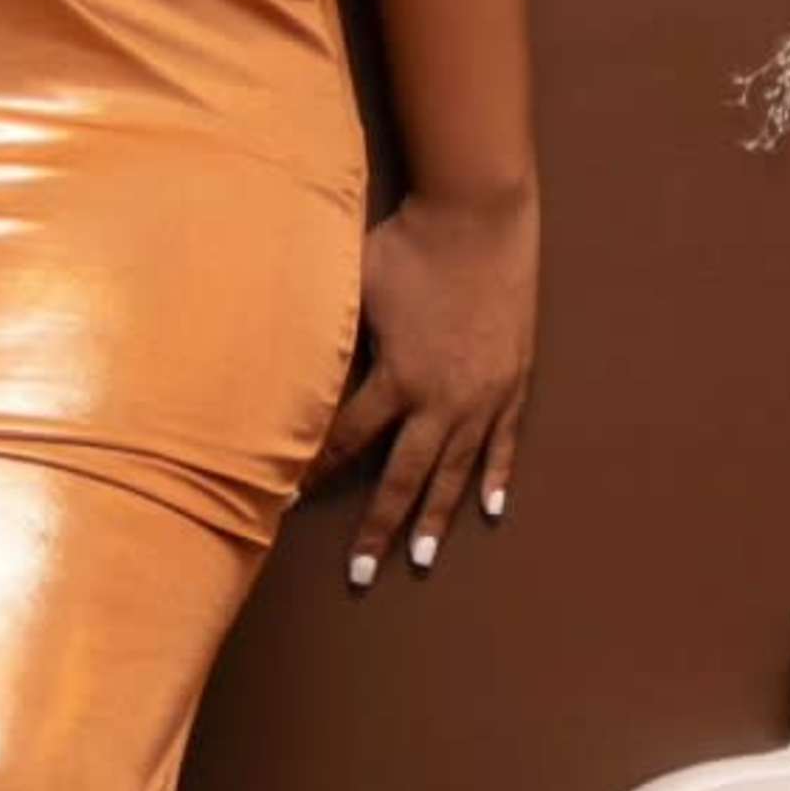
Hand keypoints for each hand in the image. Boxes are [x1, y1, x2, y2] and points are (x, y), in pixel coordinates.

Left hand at [313, 180, 536, 588]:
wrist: (480, 215)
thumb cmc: (408, 243)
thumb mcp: (353, 282)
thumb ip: (325, 324)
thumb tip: (277, 345)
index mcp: (396, 376)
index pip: (347, 441)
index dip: (317, 473)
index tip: (289, 503)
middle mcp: (441, 399)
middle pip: (405, 477)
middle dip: (381, 528)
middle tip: (364, 575)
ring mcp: (482, 395)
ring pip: (457, 472)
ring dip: (438, 519)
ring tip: (424, 560)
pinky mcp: (512, 382)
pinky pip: (503, 442)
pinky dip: (496, 477)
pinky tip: (491, 509)